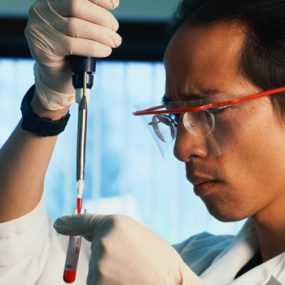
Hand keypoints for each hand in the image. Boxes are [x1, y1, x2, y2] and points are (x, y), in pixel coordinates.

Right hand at [25, 0, 121, 109]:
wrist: (59, 77)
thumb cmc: (73, 52)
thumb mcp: (82, 29)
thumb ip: (90, 15)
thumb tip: (113, 2)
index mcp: (52, 1)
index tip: (114, 4)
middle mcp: (41, 10)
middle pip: (76, 5)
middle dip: (102, 17)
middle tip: (115, 30)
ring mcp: (39, 29)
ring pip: (75, 26)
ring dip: (101, 35)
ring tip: (114, 42)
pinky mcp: (42, 47)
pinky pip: (73, 45)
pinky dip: (94, 48)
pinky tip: (105, 51)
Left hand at [54, 214, 203, 284]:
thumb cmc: (161, 262)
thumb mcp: (140, 236)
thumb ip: (113, 233)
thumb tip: (88, 234)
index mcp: (115, 224)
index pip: (83, 221)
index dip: (70, 223)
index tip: (60, 224)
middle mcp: (102, 242)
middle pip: (93, 248)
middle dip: (105, 255)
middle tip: (128, 262)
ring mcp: (97, 268)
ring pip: (96, 270)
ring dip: (108, 273)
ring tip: (131, 274)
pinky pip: (97, 283)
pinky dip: (109, 284)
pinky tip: (127, 282)